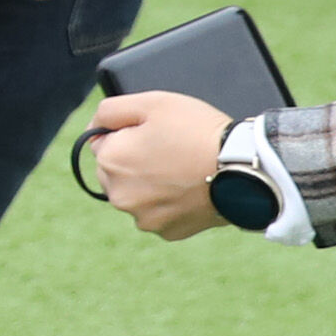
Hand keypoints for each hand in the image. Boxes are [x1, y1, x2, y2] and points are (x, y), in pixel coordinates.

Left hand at [85, 91, 231, 237]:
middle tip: (173, 151)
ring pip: (138, 195)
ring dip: (152, 184)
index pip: (105, 142)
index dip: (131, 134)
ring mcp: (143, 217)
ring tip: (184, 170)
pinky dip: (172, 203)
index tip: (157, 133)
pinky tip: (192, 189)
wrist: (242, 168)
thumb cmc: (197, 131)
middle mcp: (118, 195)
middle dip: (136, 161)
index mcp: (109, 161)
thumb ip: (110, 111)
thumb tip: (93, 127)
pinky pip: (162, 213)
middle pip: (118, 172)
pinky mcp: (167, 232)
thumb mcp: (152, 103)